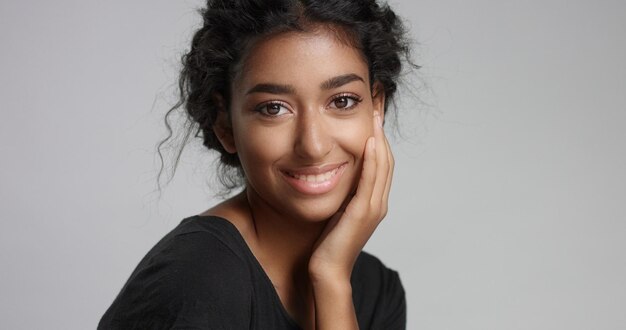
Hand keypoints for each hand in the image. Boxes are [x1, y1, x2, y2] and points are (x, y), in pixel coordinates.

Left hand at [308, 111, 393, 280]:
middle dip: (381, 131)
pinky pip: (371, 180)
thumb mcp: (336, 211)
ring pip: (382, 166)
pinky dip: (372, 160)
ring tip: (374, 115)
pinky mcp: (362, 213)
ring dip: (379, 138)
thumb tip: (330, 173)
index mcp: (373, 201)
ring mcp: (373, 208)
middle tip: (376, 105)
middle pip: (386, 159)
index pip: (381, 162)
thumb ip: (341, 193)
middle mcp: (378, 202)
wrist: (325, 270)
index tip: (371, 114)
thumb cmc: (326, 243)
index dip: (378, 136)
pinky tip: (369, 141)